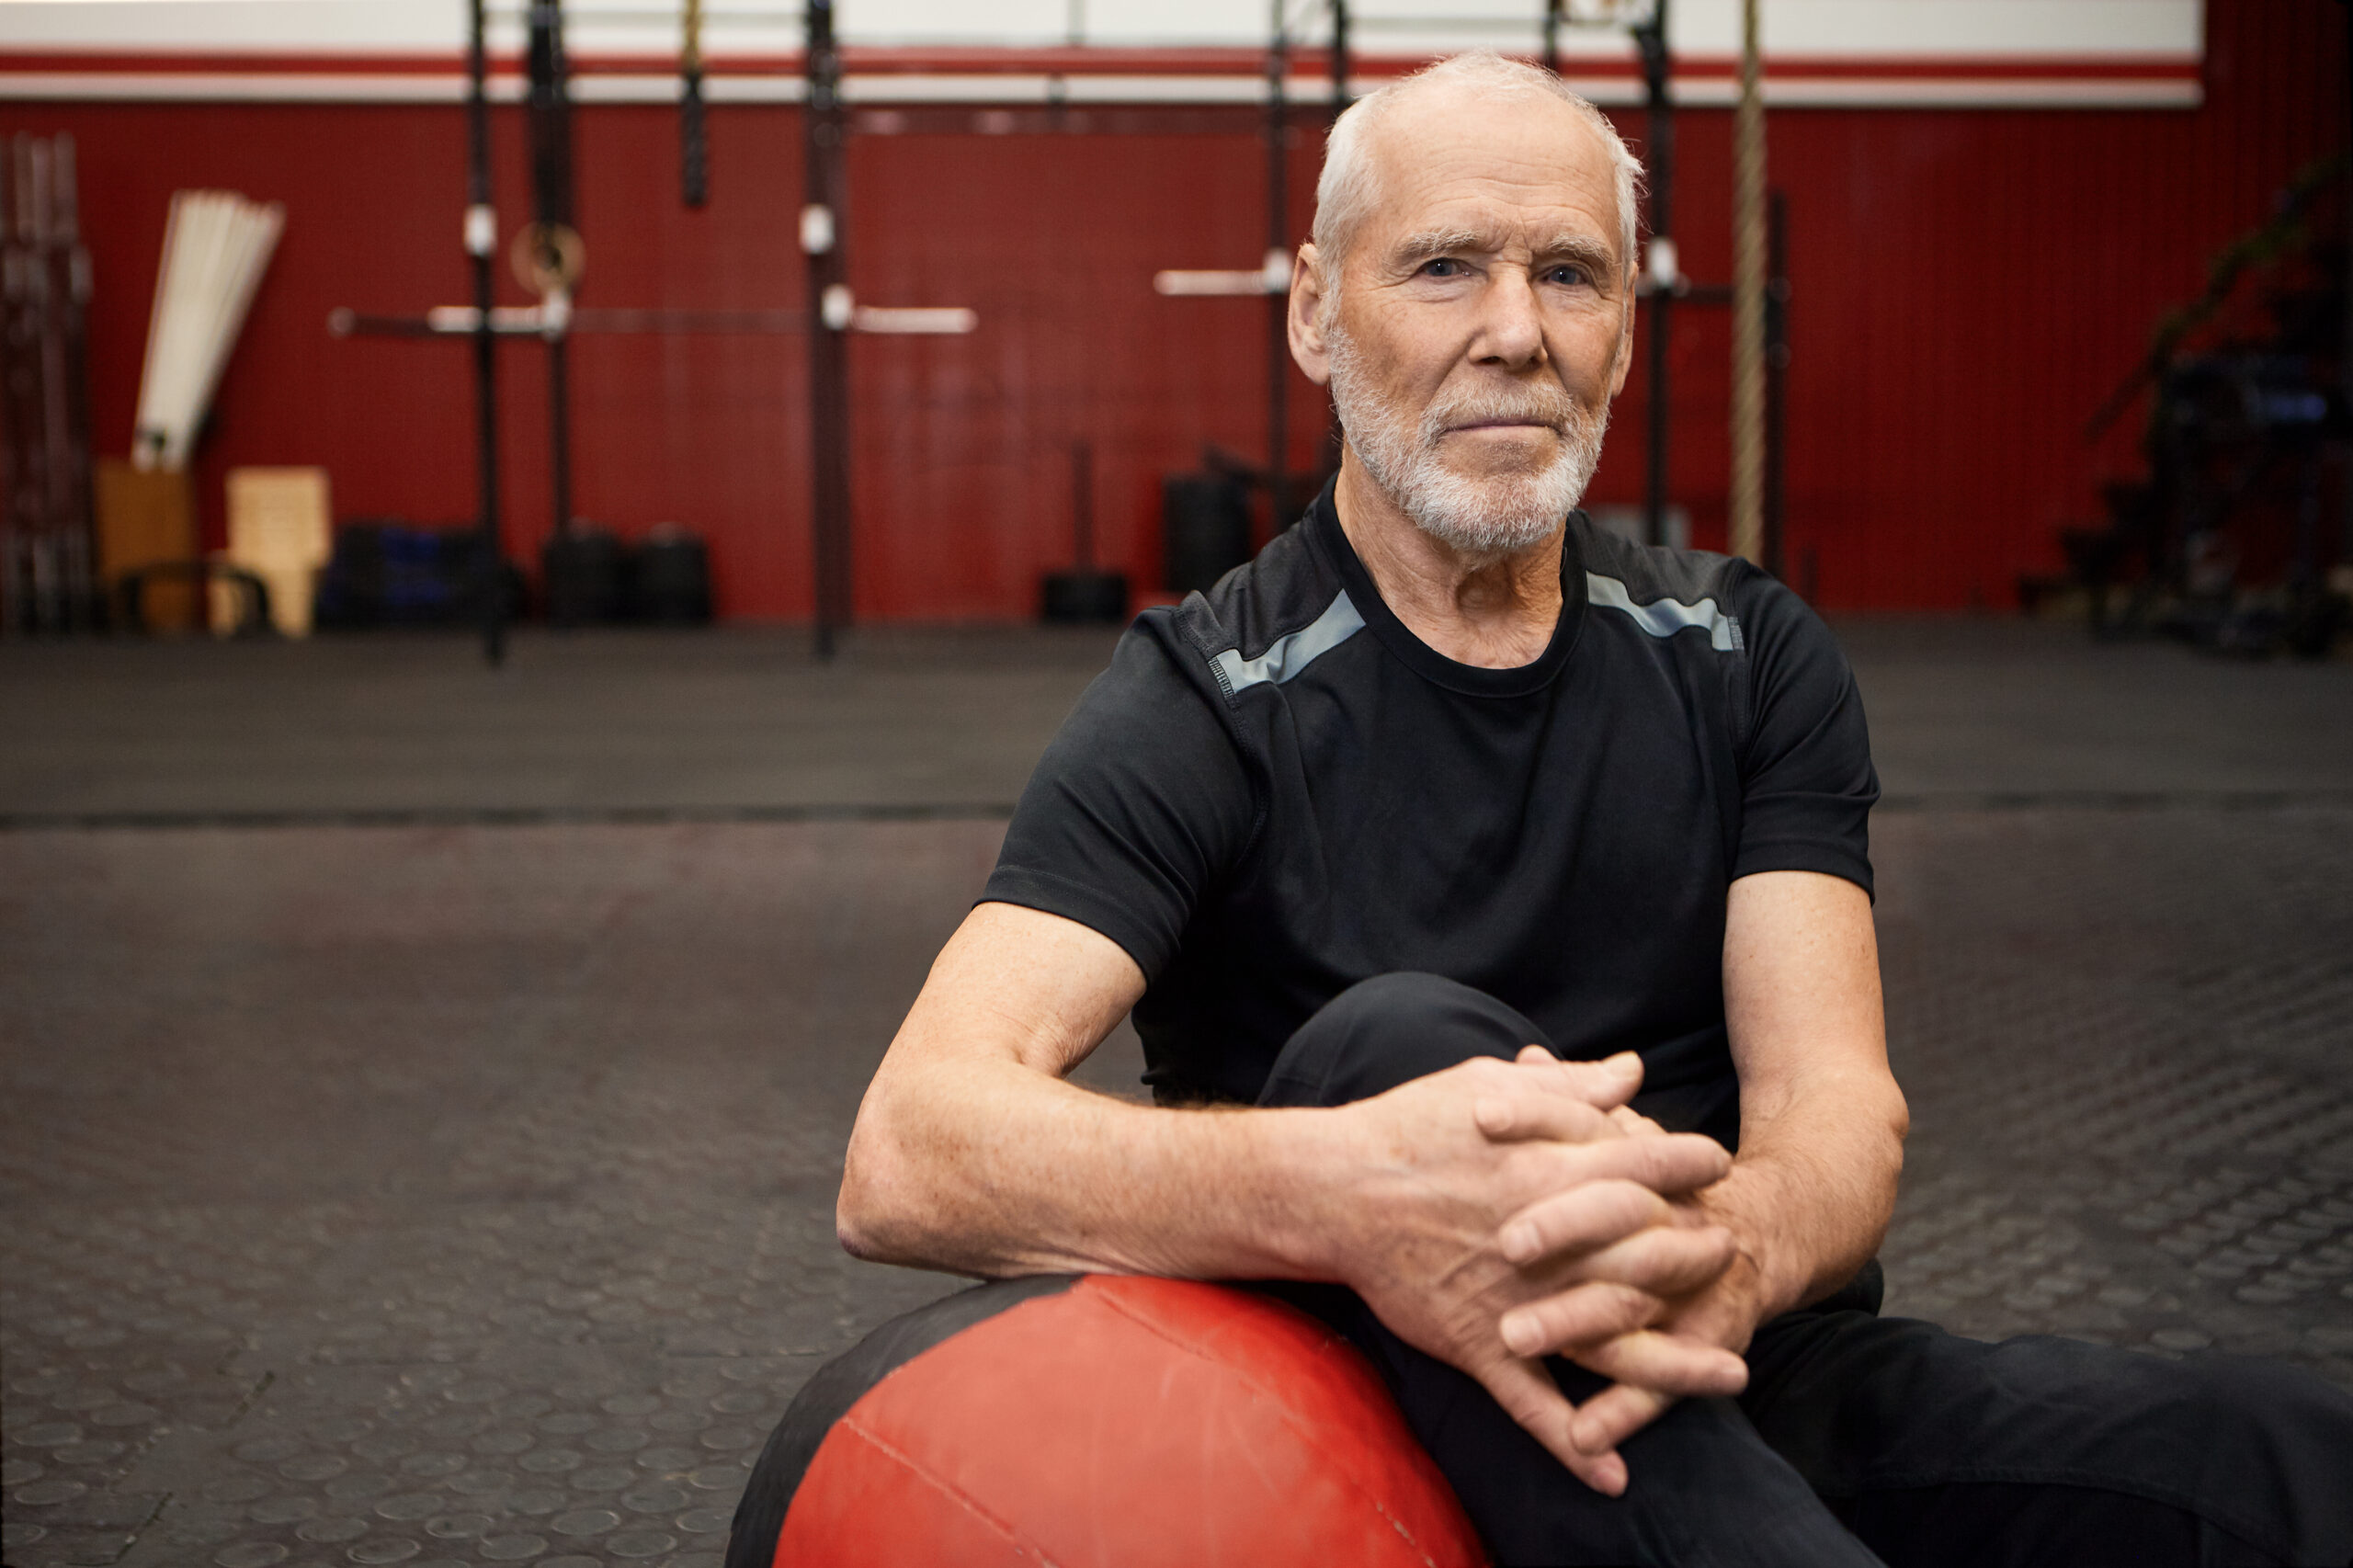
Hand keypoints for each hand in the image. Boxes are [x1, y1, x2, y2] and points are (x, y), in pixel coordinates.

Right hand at [1320, 1050, 1746, 1494]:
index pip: (1646, 1167)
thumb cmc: (1408, 1128)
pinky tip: (1613, 1475)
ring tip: (1731, 1374)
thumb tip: (1631, 1072)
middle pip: (1651, 1256)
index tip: (1718, 1166)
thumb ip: (1568, 1087)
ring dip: (1677, 1365)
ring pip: (1612, 1343)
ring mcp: (1518, 1299)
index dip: (1691, 1165)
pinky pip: (1532, 1405)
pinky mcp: (1480, 1344)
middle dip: (1700, 1258)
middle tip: (1730, 1255)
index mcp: (1551, 1168)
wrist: (1333, 1190)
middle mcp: (1549, 1239)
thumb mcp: (1488, 1087)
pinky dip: (1572, 1444)